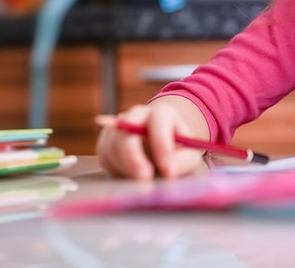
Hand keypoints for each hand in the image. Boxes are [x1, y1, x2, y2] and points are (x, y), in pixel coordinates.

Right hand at [95, 97, 209, 179]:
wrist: (160, 146)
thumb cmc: (177, 149)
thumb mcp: (189, 153)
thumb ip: (183, 160)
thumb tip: (168, 171)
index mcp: (160, 113)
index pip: (158, 123)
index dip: (162, 147)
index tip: (167, 170)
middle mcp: (136, 115)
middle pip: (127, 131)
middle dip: (134, 158)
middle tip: (144, 179)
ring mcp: (118, 127)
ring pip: (114, 147)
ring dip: (126, 168)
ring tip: (142, 181)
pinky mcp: (105, 143)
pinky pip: (106, 158)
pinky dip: (118, 171)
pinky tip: (132, 176)